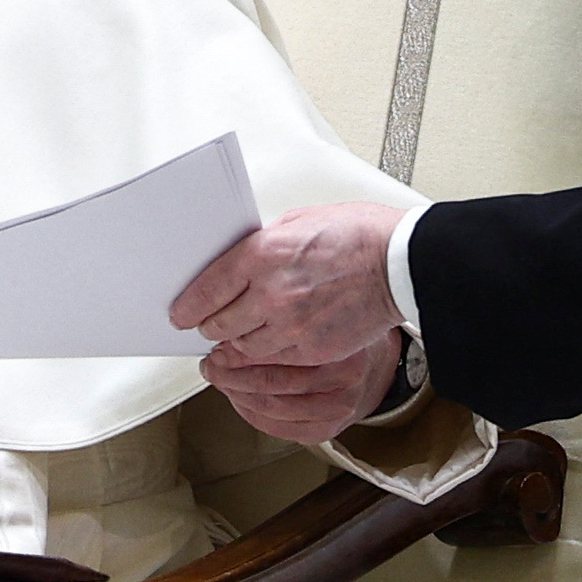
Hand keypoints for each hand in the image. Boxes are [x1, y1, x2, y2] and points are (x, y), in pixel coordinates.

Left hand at [173, 202, 408, 366]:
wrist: (401, 263)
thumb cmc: (358, 235)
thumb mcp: (299, 221)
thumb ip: (263, 244)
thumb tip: (237, 261)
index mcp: (262, 254)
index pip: (206, 288)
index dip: (187, 305)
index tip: (181, 312)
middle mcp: (271, 293)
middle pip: (217, 324)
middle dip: (208, 325)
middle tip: (208, 324)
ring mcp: (291, 325)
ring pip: (242, 348)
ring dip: (234, 344)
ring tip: (235, 338)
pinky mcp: (312, 349)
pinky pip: (273, 360)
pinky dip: (265, 354)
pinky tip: (266, 345)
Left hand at [203, 332, 404, 442]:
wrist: (374, 364)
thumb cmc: (341, 334)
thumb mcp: (320, 314)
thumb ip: (286, 319)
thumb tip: (232, 325)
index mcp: (342, 347)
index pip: (280, 354)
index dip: (240, 352)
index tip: (219, 346)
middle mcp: (344, 381)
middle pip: (272, 384)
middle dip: (232, 375)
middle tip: (212, 365)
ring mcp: (337, 409)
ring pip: (271, 407)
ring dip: (237, 394)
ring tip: (221, 380)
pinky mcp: (327, 430)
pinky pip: (277, 427)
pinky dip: (251, 413)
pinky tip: (239, 398)